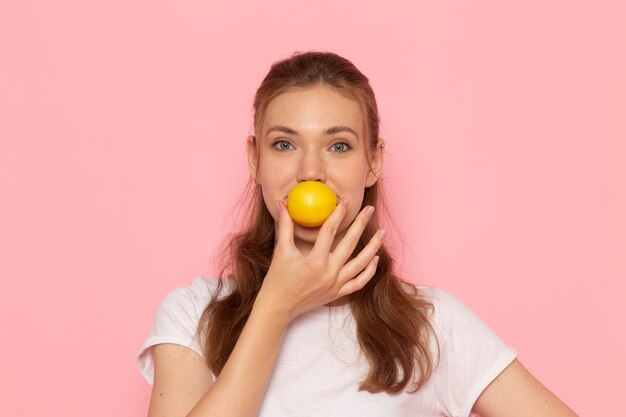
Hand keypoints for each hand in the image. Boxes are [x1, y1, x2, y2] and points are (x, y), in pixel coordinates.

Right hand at [256, 197, 384, 321]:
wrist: (278, 306)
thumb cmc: (277, 279)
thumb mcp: (281, 251)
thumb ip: (285, 226)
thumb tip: (281, 203)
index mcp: (315, 261)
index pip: (330, 231)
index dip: (338, 214)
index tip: (344, 201)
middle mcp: (329, 272)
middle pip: (350, 243)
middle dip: (361, 224)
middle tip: (370, 209)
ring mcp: (336, 284)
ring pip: (361, 264)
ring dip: (373, 247)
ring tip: (382, 232)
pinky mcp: (338, 293)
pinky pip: (359, 282)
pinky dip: (369, 271)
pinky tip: (375, 258)